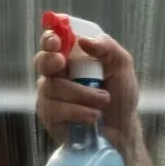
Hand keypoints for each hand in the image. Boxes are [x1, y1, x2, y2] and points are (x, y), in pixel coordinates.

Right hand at [34, 28, 141, 148]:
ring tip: (103, 101)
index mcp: (73, 55)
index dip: (51, 36)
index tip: (55, 39)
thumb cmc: (120, 95)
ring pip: (52, 86)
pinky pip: (54, 108)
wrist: (122, 129)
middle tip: (61, 62)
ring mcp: (51, 93)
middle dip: (49, 60)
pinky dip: (76, 111)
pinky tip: (92, 115)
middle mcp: (58, 72)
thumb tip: (84, 41)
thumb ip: (107, 48)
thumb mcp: (122, 66)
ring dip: (81, 93)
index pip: (55, 39)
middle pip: (42, 60)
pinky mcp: (49, 114)